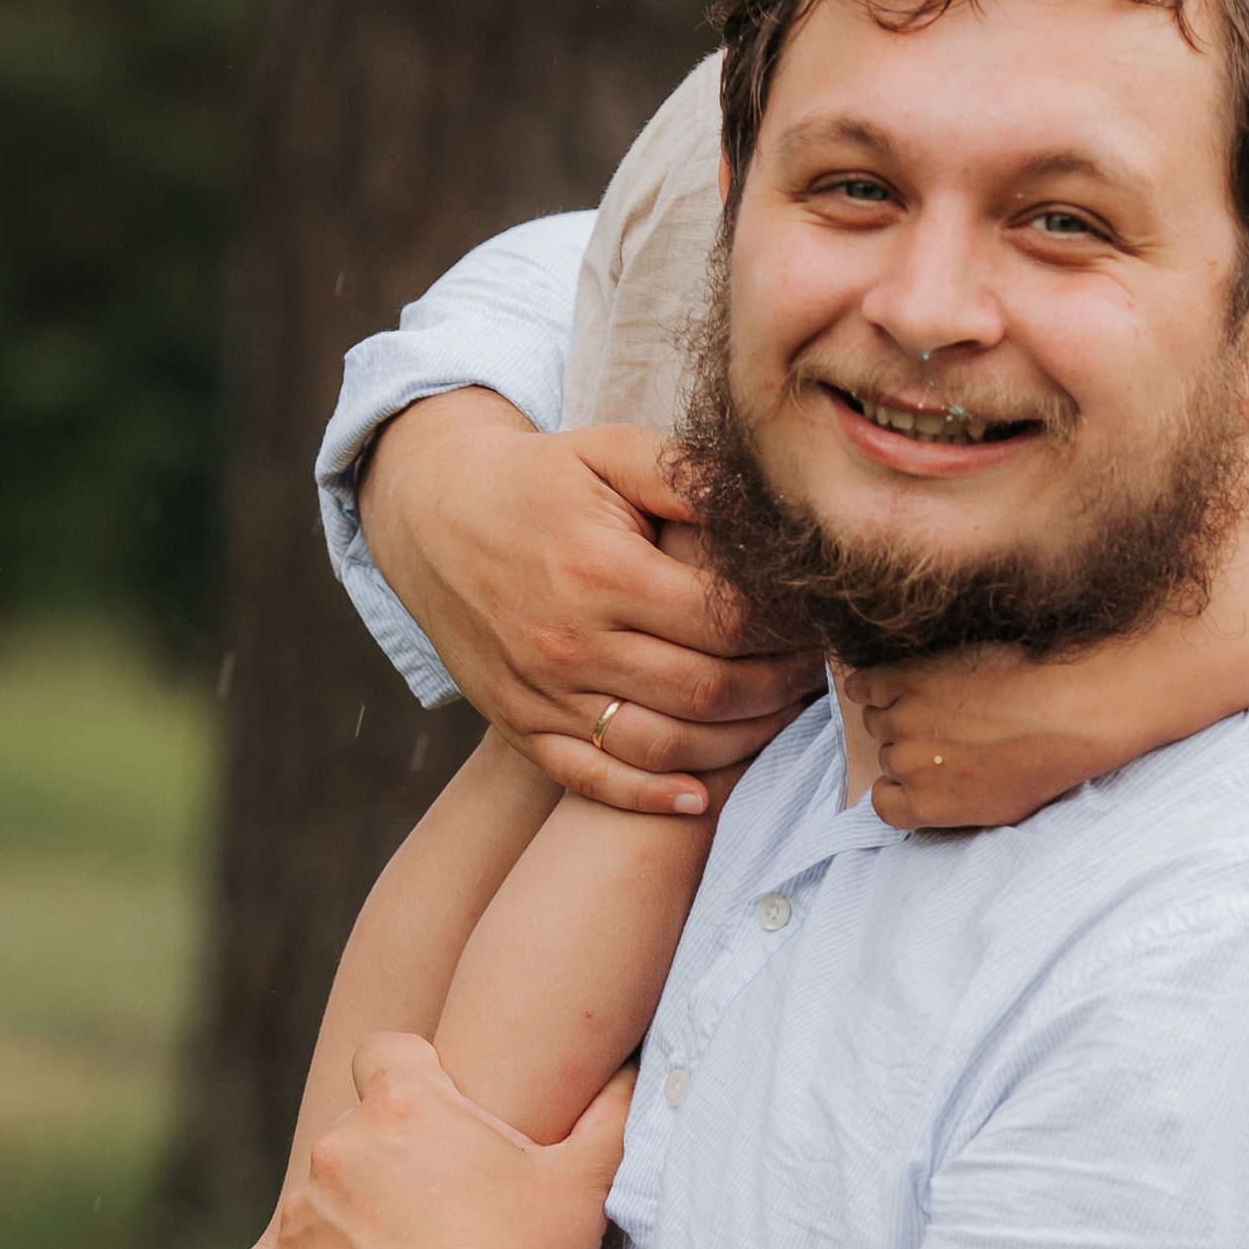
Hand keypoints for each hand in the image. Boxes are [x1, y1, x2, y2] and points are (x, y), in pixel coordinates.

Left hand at [263, 1038, 634, 1248]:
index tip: (437, 1120)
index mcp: (405, 1105)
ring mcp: (302, 1214)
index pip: (384, 1052)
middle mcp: (339, 1147)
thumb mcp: (584, 1180)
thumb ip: (608, 1110)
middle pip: (356, 1130)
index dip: (411, 1077)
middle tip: (441, 1210)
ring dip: (357, 1219)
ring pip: (325, 1199)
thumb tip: (634, 1069)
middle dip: (390, 1159)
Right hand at [356, 391, 822, 814]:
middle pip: (706, 691)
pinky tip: (699, 797)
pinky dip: (649, 798)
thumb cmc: (538, 480)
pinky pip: (592, 779)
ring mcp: (541, 691)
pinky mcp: (519, 722)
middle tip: (812, 674)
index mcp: (601, 570)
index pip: (725, 621)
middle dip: (776, 688)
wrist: (430, 513)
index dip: (785, 630)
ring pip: (664, 745)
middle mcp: (570, 641)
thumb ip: (692, 478)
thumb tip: (774, 514)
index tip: (817, 623)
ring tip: (777, 716)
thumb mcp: (610, 450)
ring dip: (736, 743)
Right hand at [852, 649, 1149, 830]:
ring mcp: (902, 719)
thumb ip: (952, 806)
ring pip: (877, 718)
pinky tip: (886, 683)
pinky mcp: (907, 678)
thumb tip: (933, 794)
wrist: (1064, 711)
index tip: (920, 772)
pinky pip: (863, 685)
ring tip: (934, 703)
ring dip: (896, 711)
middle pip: (888, 754)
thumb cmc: (1043, 759)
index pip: (884, 802)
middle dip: (911, 745)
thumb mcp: (997, 809)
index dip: (901, 785)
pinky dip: (867, 686)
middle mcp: (906, 765)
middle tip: (946, 730)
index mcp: (925, 806)